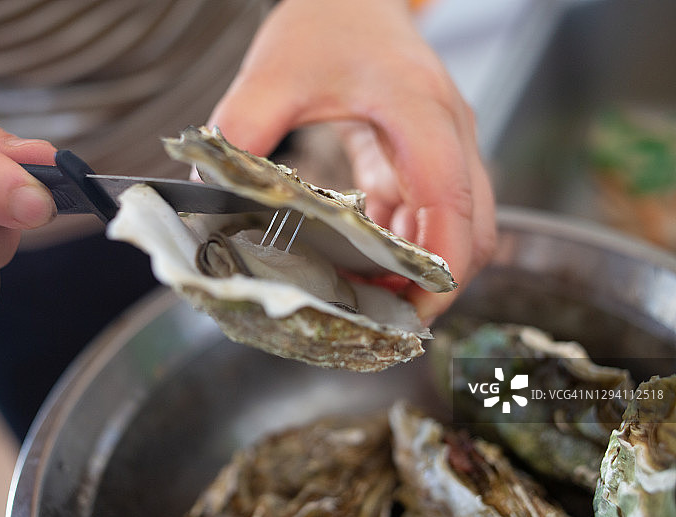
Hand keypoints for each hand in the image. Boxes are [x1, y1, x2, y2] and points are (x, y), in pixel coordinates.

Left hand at [208, 0, 495, 320]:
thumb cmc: (324, 21)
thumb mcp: (271, 73)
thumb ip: (240, 132)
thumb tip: (210, 197)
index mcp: (417, 109)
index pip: (449, 198)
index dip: (438, 264)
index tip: (408, 309)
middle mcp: (448, 130)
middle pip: (473, 226)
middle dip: (437, 282)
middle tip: (384, 318)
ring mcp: (447, 143)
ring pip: (461, 226)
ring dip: (422, 268)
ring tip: (368, 299)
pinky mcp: (429, 154)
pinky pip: (432, 213)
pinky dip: (409, 246)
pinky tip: (367, 263)